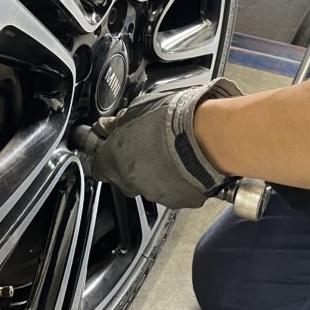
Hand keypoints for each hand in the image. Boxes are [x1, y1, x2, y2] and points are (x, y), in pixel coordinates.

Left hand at [89, 78, 241, 208]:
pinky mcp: (180, 201)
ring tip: (171, 152)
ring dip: (155, 172)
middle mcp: (131, 182)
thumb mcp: (139, 108)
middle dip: (131, 164)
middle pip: (123, 178)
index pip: (98, 165)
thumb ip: (119, 123)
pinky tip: (185, 163)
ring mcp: (156, 194)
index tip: (111, 146)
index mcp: (115, 159)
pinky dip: (176, 181)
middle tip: (146, 145)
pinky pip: (173, 192)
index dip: (105, 155)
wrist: (211, 137)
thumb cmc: (177, 119)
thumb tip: (110, 125)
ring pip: (149, 186)